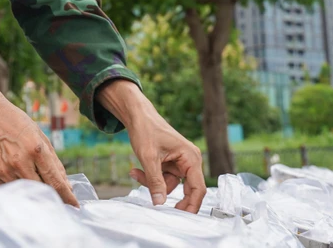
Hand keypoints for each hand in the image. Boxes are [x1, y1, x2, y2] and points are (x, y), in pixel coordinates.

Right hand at [0, 77, 78, 206]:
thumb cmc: (15, 121)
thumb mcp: (39, 134)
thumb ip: (53, 160)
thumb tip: (65, 183)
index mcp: (35, 149)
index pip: (55, 181)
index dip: (67, 196)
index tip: (75, 205)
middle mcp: (20, 162)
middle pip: (42, 190)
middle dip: (53, 196)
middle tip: (59, 198)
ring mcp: (5, 170)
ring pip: (27, 192)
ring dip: (35, 190)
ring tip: (35, 178)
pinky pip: (12, 188)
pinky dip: (20, 185)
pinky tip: (18, 172)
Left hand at [98, 80, 205, 212]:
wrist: (137, 116)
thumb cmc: (146, 130)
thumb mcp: (148, 158)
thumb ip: (155, 181)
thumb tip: (160, 202)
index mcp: (191, 157)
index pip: (198, 188)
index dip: (192, 205)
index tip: (182, 217)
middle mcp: (189, 160)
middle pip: (186, 189)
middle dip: (167, 194)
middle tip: (157, 206)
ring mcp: (180, 162)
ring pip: (170, 185)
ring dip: (152, 183)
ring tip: (135, 172)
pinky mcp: (170, 163)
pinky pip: (163, 178)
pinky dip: (149, 177)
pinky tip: (135, 170)